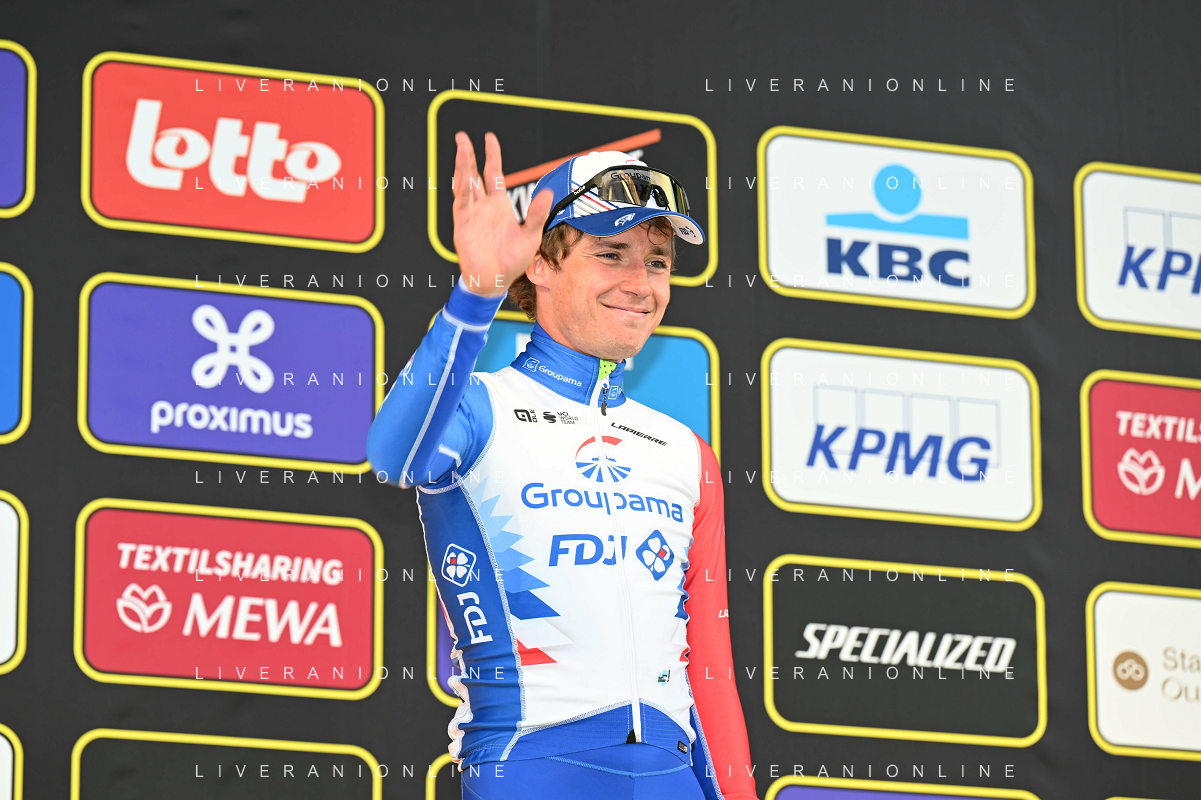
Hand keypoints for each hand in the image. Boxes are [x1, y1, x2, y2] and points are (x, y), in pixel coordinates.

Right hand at [451, 131, 553, 295]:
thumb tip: (548, 192)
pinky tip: (463, 178)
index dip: (491, 155)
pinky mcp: (463, 227)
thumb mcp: (531, 235)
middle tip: (461, 137)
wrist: (496, 281)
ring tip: (460, 149)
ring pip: (464, 185)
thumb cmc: (511, 261)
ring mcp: (471, 215)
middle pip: (473, 174)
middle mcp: (482, 207)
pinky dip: (462, 192)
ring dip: (461, 167)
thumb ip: (537, 213)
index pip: (492, 173)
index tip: (489, 138)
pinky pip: (461, 206)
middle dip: (467, 155)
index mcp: (498, 205)